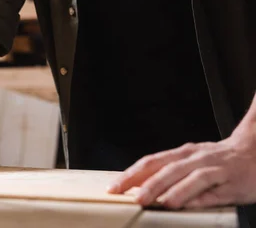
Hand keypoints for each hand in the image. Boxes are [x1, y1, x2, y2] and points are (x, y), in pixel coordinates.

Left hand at [108, 127, 255, 208]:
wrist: (254, 151)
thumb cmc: (220, 161)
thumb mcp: (193, 163)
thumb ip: (172, 174)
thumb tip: (143, 189)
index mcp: (183, 153)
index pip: (152, 162)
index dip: (131, 174)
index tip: (113, 187)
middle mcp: (194, 157)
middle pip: (164, 167)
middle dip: (142, 182)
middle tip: (123, 195)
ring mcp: (212, 167)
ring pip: (185, 175)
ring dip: (164, 188)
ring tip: (147, 200)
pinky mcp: (229, 180)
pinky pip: (209, 188)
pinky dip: (193, 195)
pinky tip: (181, 203)